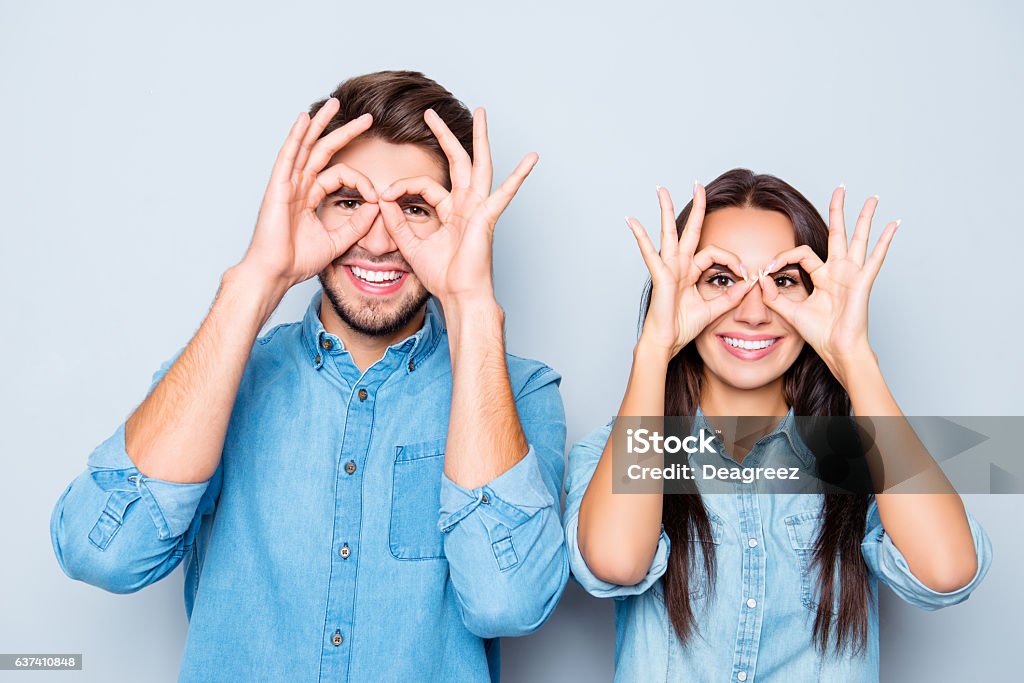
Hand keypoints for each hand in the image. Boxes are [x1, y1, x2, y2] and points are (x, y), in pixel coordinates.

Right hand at [237, 98, 380, 291]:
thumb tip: (376, 206)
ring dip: (321, 123)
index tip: (376, 196)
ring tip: (336, 104)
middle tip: (367, 118)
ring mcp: (287, 184)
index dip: (361, 181)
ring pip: (306, 145)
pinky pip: (288, 155)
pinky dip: (296, 136)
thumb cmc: (298, 261)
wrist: (276, 272)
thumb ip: (356, 224)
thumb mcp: (337, 241)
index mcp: (309, 196)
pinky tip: (305, 118)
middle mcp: (298, 185)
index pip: (340, 175)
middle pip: (323, 150)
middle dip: (344, 131)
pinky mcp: (278, 186)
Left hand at [376, 107, 537, 307]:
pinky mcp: (487, 218)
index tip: (384, 196)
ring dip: (480, 139)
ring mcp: (480, 209)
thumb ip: (397, 222)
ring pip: (480, 166)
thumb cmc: (442, 276)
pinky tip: (531, 159)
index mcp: (451, 211)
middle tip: (430, 113)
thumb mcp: (410, 245)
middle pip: (458, 161)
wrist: (459, 296)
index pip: (425, 186)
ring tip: (482, 114)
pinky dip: (518, 176)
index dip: (402, 187)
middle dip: (445, 136)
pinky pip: (504, 194)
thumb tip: (383, 200)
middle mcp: (467, 205)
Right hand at [628, 183, 752, 357]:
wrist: (667, 342)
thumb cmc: (683, 327)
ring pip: (668, 232)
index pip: (714, 253)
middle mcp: (679, 265)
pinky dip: (640, 237)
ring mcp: (668, 268)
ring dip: (666, 210)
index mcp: (690, 271)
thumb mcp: (715, 309)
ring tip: (661, 190)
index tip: (746, 274)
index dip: (733, 260)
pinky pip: (650, 253)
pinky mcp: (660, 275)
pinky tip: (632, 221)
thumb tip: (750, 284)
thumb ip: (731, 296)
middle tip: (698, 185)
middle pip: (688, 229)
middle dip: (695, 207)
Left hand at [758, 186, 898, 380]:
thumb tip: (761, 279)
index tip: (766, 270)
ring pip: (859, 239)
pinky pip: (876, 258)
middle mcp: (839, 271)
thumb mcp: (790, 313)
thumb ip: (774, 297)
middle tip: (841, 188)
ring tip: (872, 197)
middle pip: (838, 233)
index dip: (782, 258)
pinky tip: (893, 224)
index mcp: (823, 276)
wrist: (837, 350)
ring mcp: (853, 275)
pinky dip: (885, 241)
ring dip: (864, 217)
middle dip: (838, 211)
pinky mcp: (863, 282)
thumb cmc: (820, 335)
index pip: (801, 254)